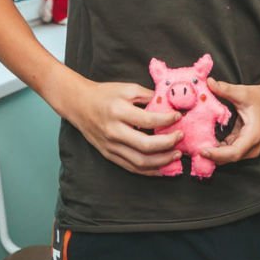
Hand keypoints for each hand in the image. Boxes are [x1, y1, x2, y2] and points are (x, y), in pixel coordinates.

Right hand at [58, 78, 183, 175]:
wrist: (79, 105)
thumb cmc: (105, 94)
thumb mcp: (126, 88)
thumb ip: (148, 96)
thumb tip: (169, 105)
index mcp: (118, 112)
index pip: (147, 120)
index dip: (166, 120)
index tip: (178, 117)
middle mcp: (114, 131)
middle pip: (145, 145)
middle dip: (167, 143)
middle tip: (180, 137)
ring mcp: (111, 146)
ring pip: (140, 161)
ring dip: (162, 161)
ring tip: (176, 155)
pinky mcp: (109, 155)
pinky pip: (131, 167)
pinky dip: (149, 170)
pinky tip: (162, 167)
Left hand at [201, 78, 259, 165]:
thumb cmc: (259, 97)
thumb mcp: (242, 92)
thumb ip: (225, 89)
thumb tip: (209, 82)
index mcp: (253, 135)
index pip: (234, 152)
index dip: (217, 154)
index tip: (202, 151)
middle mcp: (253, 146)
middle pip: (230, 158)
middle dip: (213, 156)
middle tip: (194, 150)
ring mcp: (249, 148)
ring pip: (229, 157)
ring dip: (214, 154)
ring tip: (196, 148)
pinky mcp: (244, 146)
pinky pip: (229, 152)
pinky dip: (218, 150)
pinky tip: (206, 144)